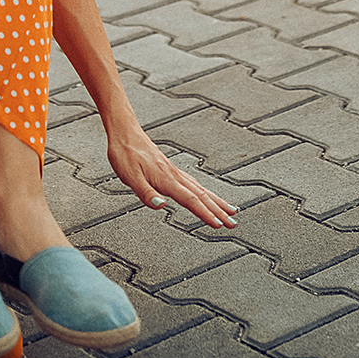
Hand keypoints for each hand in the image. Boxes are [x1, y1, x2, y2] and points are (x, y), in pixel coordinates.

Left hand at [107, 119, 238, 228]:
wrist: (125, 133)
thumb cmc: (125, 153)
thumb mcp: (129, 176)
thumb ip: (146, 193)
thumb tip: (161, 206)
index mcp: (166, 179)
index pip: (190, 199)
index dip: (205, 213)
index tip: (218, 224)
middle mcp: (174, 175)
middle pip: (202, 195)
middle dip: (219, 210)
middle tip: (233, 223)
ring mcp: (174, 172)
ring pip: (201, 189)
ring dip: (217, 201)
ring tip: (230, 210)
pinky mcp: (171, 170)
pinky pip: (194, 183)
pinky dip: (205, 192)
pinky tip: (207, 196)